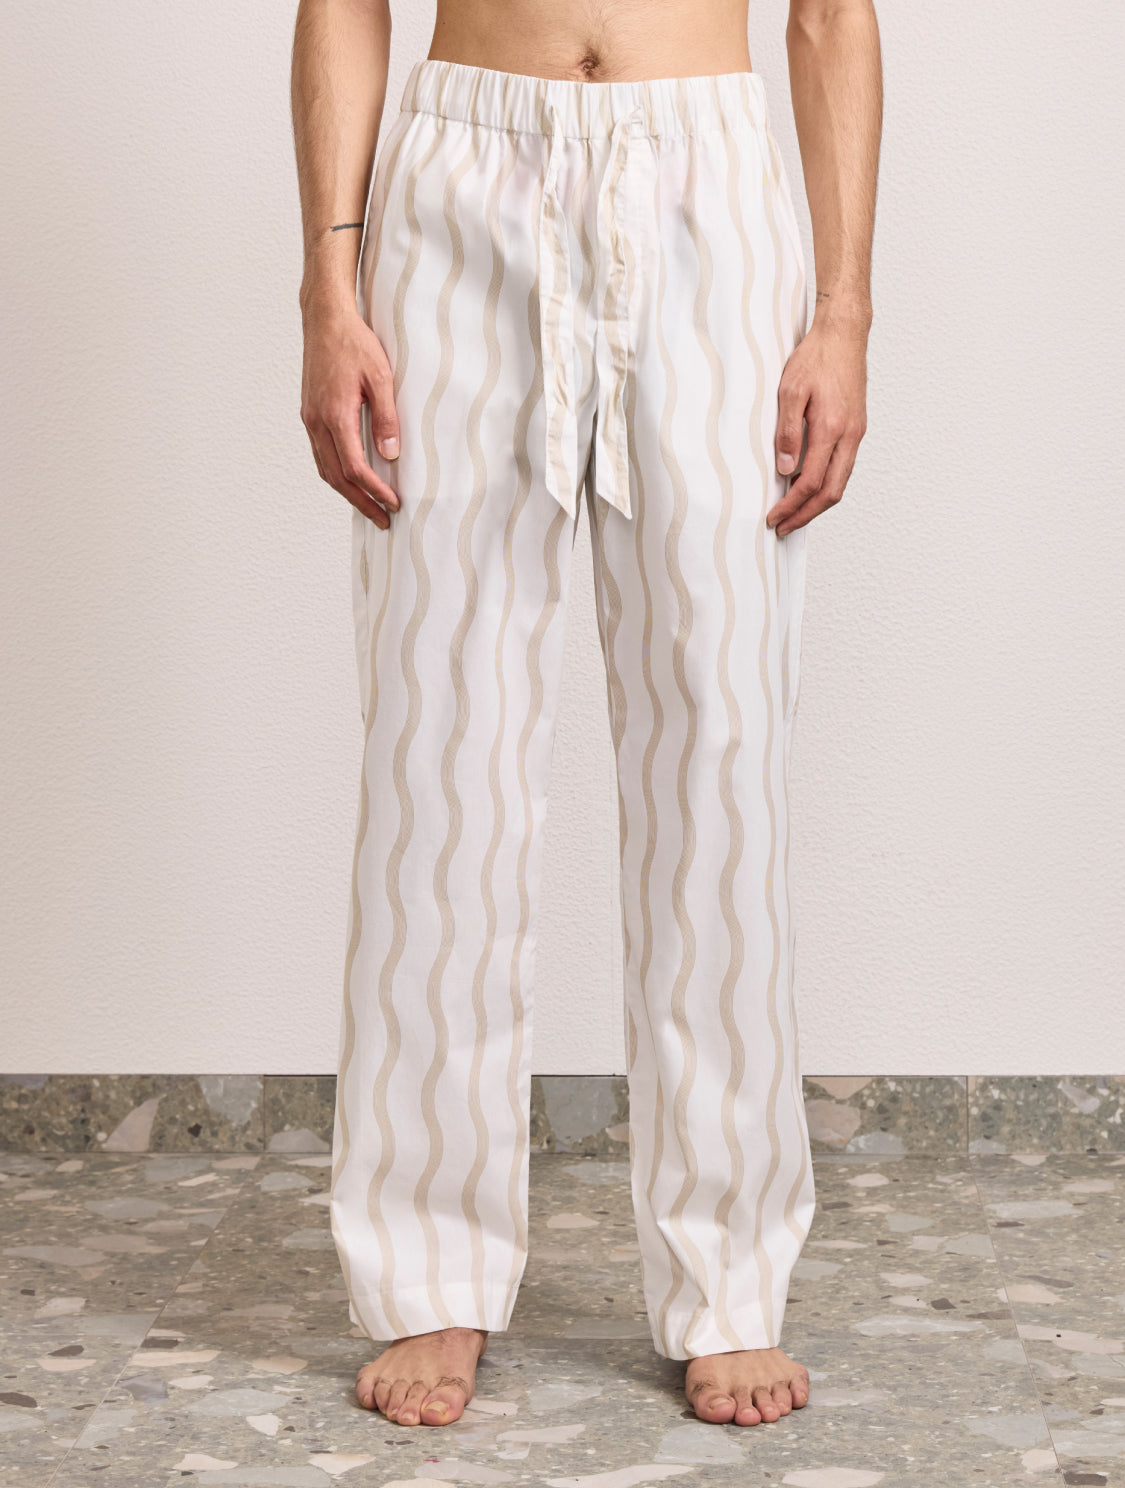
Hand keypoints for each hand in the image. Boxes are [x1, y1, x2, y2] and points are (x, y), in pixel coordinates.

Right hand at [299, 296, 400, 530]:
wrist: (324, 319)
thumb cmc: (354, 343)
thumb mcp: (381, 377)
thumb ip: (386, 417)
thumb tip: (391, 454)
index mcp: (335, 414)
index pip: (354, 467)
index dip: (374, 490)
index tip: (394, 503)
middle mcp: (317, 421)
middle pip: (336, 477)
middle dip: (360, 502)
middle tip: (383, 520)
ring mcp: (309, 419)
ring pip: (324, 469)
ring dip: (346, 492)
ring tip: (369, 507)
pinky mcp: (309, 414)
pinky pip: (320, 454)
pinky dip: (335, 473)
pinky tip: (351, 479)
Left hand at [768, 313, 868, 536]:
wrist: (844, 335)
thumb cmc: (816, 358)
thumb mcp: (790, 391)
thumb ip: (787, 432)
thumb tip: (786, 470)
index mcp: (832, 428)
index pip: (811, 482)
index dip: (791, 506)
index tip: (774, 518)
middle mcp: (850, 436)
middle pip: (831, 492)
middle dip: (806, 515)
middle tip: (784, 527)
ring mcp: (856, 433)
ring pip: (840, 482)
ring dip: (817, 503)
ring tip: (795, 514)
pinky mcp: (857, 428)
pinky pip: (843, 468)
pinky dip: (826, 485)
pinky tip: (810, 487)